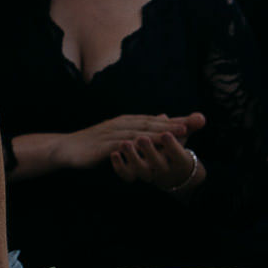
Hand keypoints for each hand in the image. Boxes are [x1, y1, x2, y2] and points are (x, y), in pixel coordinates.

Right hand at [50, 114, 198, 171]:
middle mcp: (123, 124)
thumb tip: (162, 118)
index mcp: (128, 122)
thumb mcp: (120, 135)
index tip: (200, 119)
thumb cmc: (94, 144)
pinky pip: (126, 144)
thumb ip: (141, 129)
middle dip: (177, 122)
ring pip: (142, 131)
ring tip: (182, 131)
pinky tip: (151, 146)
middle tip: (198, 121)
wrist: (67, 149)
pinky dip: (140, 144)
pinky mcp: (106, 145)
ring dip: (162, 130)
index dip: (178, 120)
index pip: (157, 121)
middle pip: (154, 122)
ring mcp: (114, 133)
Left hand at [110, 125, 202, 191]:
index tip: (166, 134)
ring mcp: (148, 173)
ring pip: (141, 171)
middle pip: (157, 163)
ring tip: (124, 144)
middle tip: (141, 138)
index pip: (177, 155)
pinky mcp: (135, 174)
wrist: (169, 172)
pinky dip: (120, 166)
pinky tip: (114, 155)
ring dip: (132, 157)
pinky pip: (127, 175)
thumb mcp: (181, 137)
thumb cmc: (174, 148)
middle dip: (149, 150)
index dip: (172, 145)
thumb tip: (201, 116)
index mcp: (178, 161)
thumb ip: (189, 126)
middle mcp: (163, 169)